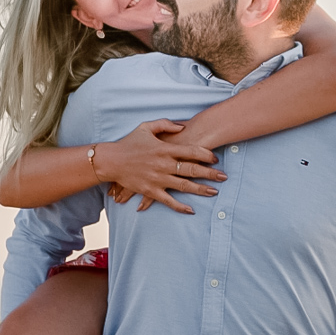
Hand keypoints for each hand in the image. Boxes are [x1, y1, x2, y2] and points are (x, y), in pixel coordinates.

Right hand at [95, 120, 224, 214]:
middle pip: (192, 169)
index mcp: (164, 148)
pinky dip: (180, 206)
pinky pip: (168, 200)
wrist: (111, 161)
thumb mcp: (146, 127)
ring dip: (201, 189)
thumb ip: (165, 124)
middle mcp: (163, 164)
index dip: (206, 155)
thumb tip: (183, 126)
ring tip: (214, 192)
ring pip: (184, 186)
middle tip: (224, 177)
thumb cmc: (129, 143)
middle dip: (210, 174)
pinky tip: (191, 210)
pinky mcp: (150, 191)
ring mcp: (157, 179)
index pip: (191, 151)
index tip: (216, 158)